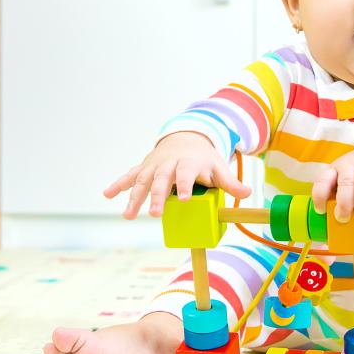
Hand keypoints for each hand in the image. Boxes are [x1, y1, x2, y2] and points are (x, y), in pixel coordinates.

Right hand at [103, 132, 251, 218]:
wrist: (186, 138)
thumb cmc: (203, 158)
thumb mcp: (218, 167)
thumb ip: (229, 182)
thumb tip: (247, 193)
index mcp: (188, 162)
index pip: (186, 173)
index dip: (184, 185)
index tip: (184, 199)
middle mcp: (168, 164)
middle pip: (161, 180)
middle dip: (157, 197)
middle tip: (155, 214)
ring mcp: (154, 166)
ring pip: (142, 181)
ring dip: (133, 197)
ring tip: (128, 215)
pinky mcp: (143, 169)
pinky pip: (128, 177)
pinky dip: (117, 185)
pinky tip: (107, 195)